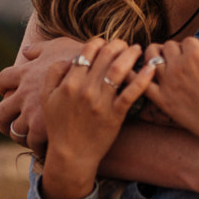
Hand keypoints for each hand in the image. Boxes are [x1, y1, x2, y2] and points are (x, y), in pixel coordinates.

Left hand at [0, 35, 102, 153]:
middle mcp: (25, 94)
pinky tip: (46, 147)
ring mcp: (33, 114)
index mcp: (27, 74)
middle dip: (5, 121)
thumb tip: (26, 49)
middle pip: (1, 113)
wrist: (106, 75)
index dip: (4, 88)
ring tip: (33, 139)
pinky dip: (38, 147)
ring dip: (22, 136)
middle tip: (13, 125)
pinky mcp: (45, 130)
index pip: (3, 81)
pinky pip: (34, 145)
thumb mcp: (61, 45)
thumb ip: (42, 48)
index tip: (8, 93)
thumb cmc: (83, 57)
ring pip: (17, 132)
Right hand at [40, 40, 155, 198]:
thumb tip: (70, 59)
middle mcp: (86, 89)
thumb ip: (53, 73)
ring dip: (131, 54)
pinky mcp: (116, 114)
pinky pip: (131, 92)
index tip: (106, 44)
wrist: (71, 155)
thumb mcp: (47, 97)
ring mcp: (101, 102)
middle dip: (118, 44)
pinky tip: (151, 68)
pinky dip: (143, 78)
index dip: (99, 42)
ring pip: (119, 69)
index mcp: (70, 82)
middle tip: (125, 44)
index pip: (88, 51)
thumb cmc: (60, 125)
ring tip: (138, 50)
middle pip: (106, 55)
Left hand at [147, 37, 198, 162]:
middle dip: (178, 49)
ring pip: (151, 57)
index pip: (189, 40)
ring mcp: (168, 84)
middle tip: (186, 60)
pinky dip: (137, 75)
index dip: (197, 47)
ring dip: (155, 54)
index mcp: (195, 55)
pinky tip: (140, 72)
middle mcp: (178, 67)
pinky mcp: (163, 100)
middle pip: (169, 46)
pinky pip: (142, 84)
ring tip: (162, 58)